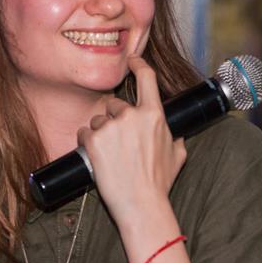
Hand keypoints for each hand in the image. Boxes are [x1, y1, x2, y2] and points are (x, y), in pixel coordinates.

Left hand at [76, 56, 185, 223]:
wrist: (141, 203)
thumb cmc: (159, 182)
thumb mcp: (177, 153)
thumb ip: (173, 135)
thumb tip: (173, 131)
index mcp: (155, 114)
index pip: (146, 78)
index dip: (138, 64)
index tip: (132, 59)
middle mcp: (132, 116)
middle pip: (114, 105)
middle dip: (114, 120)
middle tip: (119, 144)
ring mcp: (111, 127)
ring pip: (98, 121)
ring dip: (100, 133)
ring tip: (110, 156)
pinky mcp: (93, 140)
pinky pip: (84, 133)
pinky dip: (87, 143)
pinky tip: (96, 158)